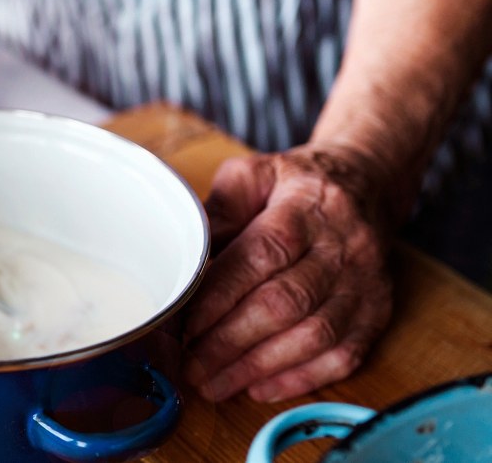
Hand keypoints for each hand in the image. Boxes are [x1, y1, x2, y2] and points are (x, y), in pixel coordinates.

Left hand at [182, 145, 393, 402]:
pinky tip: (260, 387)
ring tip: (215, 384)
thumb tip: (185, 258)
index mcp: (305, 207)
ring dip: (259, 367)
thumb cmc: (294, 184)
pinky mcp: (378, 310)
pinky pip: (345, 355)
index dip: (221, 296)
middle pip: (286, 303)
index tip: (185, 325)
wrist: (366, 183)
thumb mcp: (251, 176)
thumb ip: (217, 212)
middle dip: (231, 342)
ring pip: (315, 336)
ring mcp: (365, 282)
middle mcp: (342, 246)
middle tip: (191, 365)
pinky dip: (301, 378)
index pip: (263, 256)